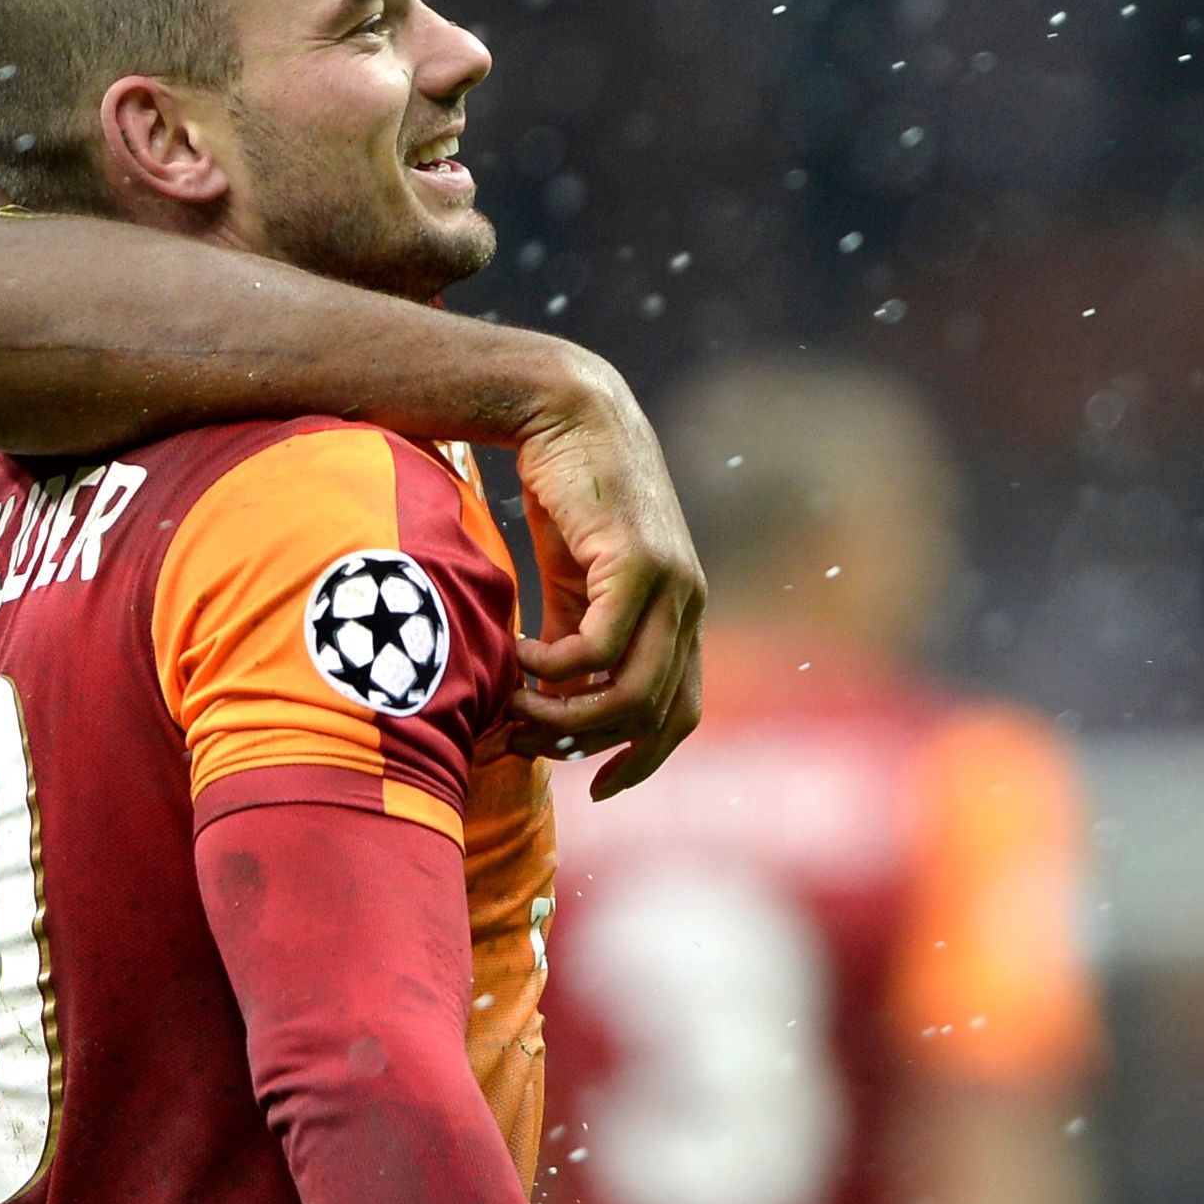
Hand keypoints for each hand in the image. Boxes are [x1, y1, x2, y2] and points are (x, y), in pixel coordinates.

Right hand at [504, 351, 705, 796]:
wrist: (565, 414)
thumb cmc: (568, 499)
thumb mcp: (574, 585)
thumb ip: (573, 643)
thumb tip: (547, 708)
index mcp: (681, 616)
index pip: (682, 714)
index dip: (642, 760)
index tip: (595, 789)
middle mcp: (689, 605)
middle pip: (654, 717)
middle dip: (586, 746)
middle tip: (523, 740)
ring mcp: (671, 584)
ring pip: (630, 694)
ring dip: (565, 717)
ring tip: (514, 707)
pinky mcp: (637, 560)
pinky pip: (598, 647)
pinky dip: (553, 667)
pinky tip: (517, 656)